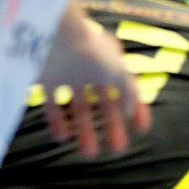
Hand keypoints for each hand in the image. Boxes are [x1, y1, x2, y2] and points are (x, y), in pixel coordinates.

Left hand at [39, 3, 149, 156]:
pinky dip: (57, 122)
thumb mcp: (119, 73)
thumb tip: (128, 112)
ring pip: (79, 108)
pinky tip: (63, 138)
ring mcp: (68, 74)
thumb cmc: (91, 52)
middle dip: (112, 127)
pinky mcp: (46, 79)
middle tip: (118, 150)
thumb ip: (128, 94)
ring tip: (89, 153)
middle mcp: (91, 69)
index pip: (128, 89)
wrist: (54, 35)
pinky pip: (52, 105)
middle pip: (104, 103)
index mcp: (111, 64)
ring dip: (86, 130)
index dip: (136, 109)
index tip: (142, 129)